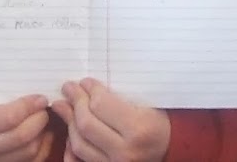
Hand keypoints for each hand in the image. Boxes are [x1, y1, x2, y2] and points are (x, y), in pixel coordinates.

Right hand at [0, 95, 52, 161]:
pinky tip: (41, 135)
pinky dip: (42, 148)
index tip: (40, 98)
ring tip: (42, 118)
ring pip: (29, 152)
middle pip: (22, 137)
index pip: (10, 117)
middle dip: (40, 119)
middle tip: (43, 107)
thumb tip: (30, 84)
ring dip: (42, 134)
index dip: (30, 106)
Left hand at [52, 79, 168, 161]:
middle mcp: (126, 152)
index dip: (89, 90)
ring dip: (70, 122)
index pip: (101, 105)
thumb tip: (85, 86)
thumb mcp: (148, 105)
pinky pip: (80, 161)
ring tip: (65, 106)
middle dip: (75, 102)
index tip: (84, 81)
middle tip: (69, 88)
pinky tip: (71, 131)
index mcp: (139, 130)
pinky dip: (71, 146)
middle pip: (86, 125)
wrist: (172, 152)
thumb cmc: (160, 124)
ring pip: (79, 144)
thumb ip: (118, 96)